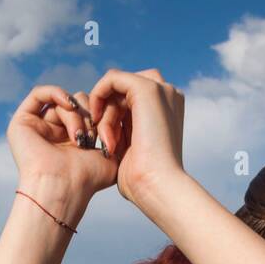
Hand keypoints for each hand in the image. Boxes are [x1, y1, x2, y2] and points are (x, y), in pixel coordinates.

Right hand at [8, 84, 116, 214]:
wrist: (63, 188)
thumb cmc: (88, 179)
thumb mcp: (111, 153)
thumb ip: (116, 132)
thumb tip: (122, 110)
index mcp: (72, 140)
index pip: (89, 110)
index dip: (101, 112)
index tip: (109, 128)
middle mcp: (53, 133)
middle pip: (77, 103)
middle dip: (88, 114)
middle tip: (91, 135)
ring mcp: (36, 128)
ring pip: (62, 102)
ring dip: (75, 115)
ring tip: (78, 136)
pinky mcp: (21, 123)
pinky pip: (39, 94)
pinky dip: (56, 93)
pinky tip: (69, 105)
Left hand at [87, 68, 184, 204]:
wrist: (157, 185)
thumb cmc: (143, 179)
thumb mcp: (131, 150)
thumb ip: (124, 133)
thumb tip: (108, 131)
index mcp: (167, 110)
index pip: (131, 99)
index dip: (114, 117)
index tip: (108, 142)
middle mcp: (167, 96)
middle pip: (123, 92)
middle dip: (109, 115)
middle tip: (107, 144)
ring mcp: (160, 89)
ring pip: (117, 88)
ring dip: (105, 116)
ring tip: (108, 143)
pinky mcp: (147, 88)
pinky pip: (112, 78)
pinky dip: (98, 96)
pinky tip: (97, 119)